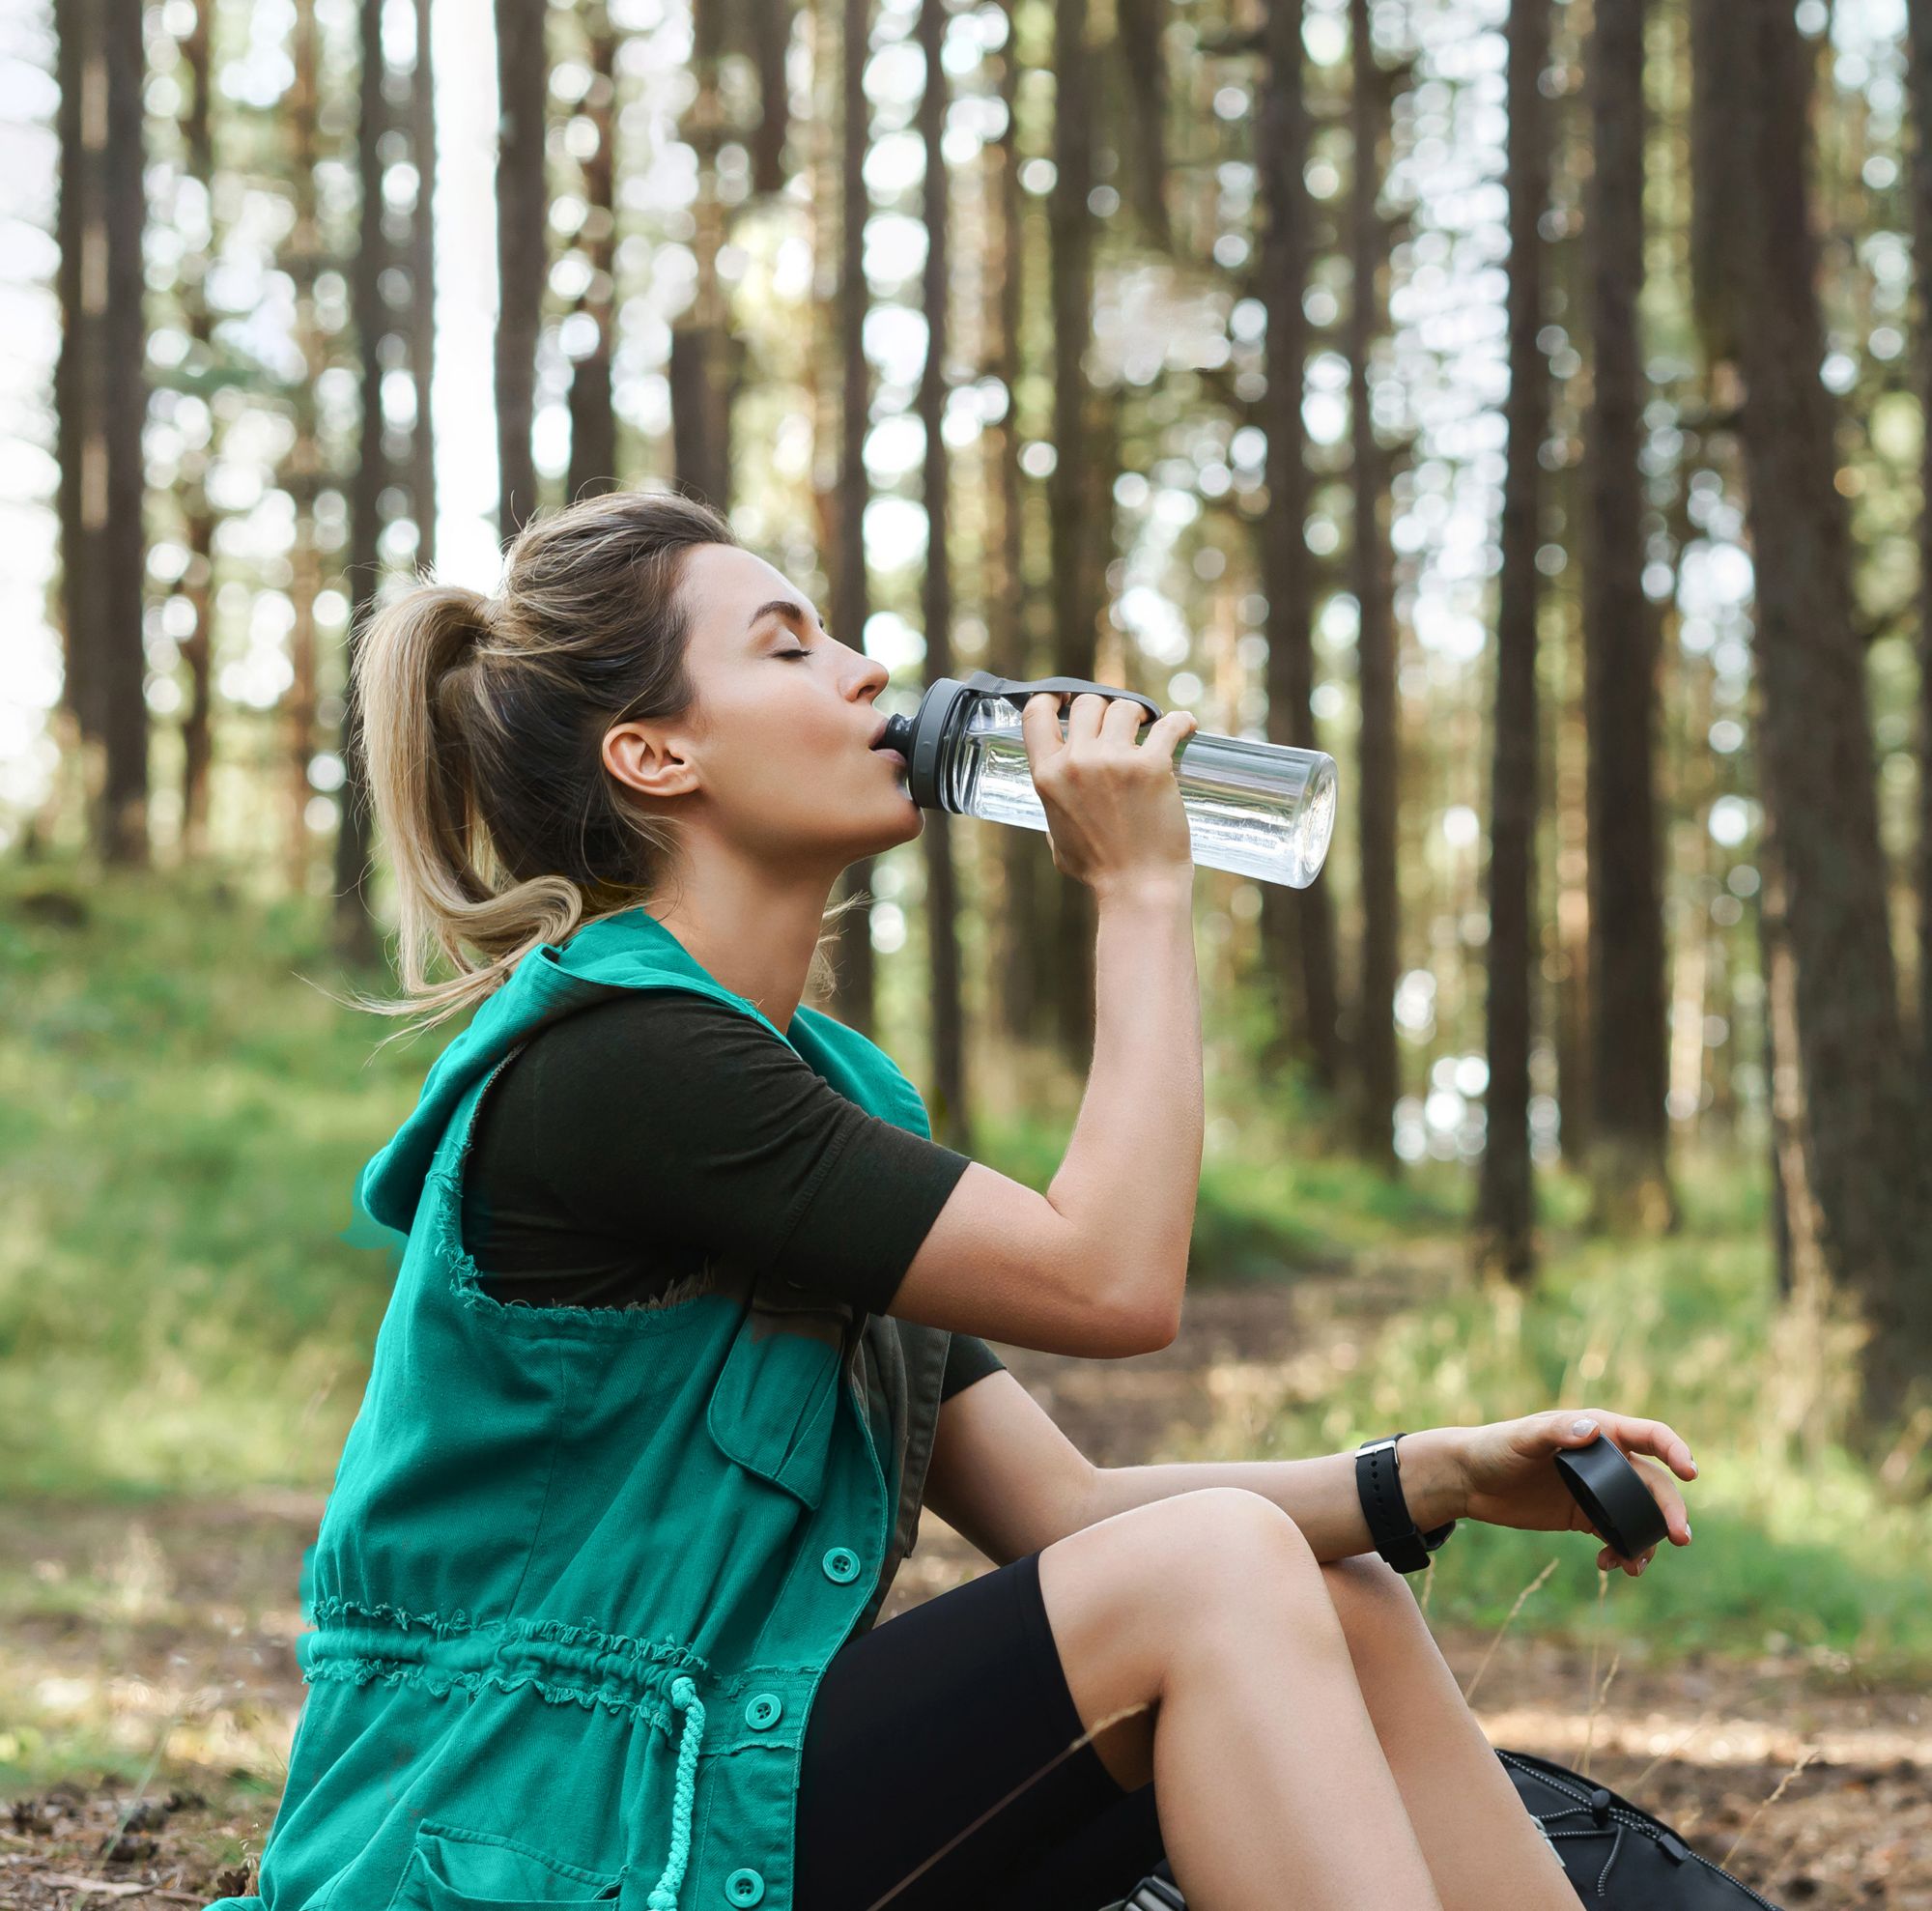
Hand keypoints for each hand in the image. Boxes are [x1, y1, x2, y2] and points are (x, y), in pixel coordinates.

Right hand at [1018, 690, 1198, 896]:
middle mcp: (1077, 762)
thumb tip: (1061, 786)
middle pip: (1088, 704)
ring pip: (1125, 708)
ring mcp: (1114, 761)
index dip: (1053, 698)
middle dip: (1105, 711)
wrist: (1138, 888)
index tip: (1069, 699)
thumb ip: (1055, 802)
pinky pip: (1169, 724)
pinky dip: (1181, 722)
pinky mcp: (1152, 766)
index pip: (1036, 713)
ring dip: (1140, 716)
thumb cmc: (1099, 870)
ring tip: (1150, 730)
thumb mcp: (1056, 835)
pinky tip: (1185, 726)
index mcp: (1047, 776)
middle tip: (1123, 725)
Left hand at [1442, 1408, 1696, 1577]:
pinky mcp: (1586, 1516)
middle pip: (1654, 1484)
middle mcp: (1606, 1460)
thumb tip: (1593, 1429)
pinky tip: (1608, 1564)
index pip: (1650, 1435)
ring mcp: (1599, 1491)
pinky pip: (1618, 1535)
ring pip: (1642, 1515)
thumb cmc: (1495, 1448)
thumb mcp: (1522, 1438)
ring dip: (1648, 1539)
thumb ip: (1555, 1431)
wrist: (1471, 1481)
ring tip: (1635, 1564)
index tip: (1690, 1473)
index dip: (1675, 1450)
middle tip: (1678, 1539)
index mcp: (1599, 1431)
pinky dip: (1623, 1551)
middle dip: (1671, 1510)